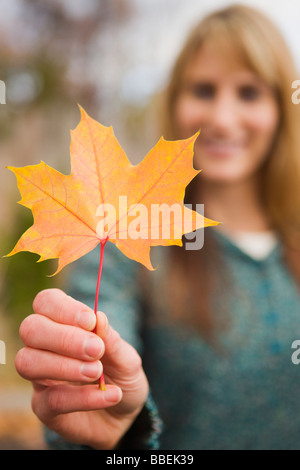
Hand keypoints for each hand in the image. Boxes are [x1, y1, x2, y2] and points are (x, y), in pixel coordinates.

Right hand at [15, 288, 148, 448]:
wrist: (125, 413)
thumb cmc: (121, 375)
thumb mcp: (127, 357)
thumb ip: (112, 340)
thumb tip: (99, 318)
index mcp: (63, 323)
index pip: (46, 302)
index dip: (63, 308)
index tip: (90, 321)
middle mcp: (45, 346)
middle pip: (31, 329)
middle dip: (63, 337)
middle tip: (96, 350)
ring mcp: (41, 377)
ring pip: (28, 362)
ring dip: (64, 365)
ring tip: (97, 372)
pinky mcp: (44, 407)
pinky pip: (51, 400)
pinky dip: (84, 397)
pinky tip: (111, 395)